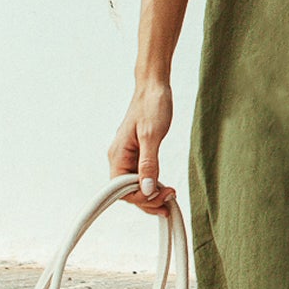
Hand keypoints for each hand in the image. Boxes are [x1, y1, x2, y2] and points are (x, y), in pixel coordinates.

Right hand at [108, 80, 176, 213]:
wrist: (154, 87)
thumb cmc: (152, 106)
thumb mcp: (152, 136)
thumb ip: (149, 164)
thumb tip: (147, 190)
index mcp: (117, 155)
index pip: (121, 191)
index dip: (141, 199)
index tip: (161, 197)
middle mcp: (119, 158)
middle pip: (128, 192)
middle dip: (148, 199)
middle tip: (170, 201)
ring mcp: (127, 156)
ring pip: (135, 186)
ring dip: (151, 194)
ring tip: (170, 196)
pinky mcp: (137, 153)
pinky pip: (141, 176)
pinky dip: (152, 184)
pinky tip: (164, 187)